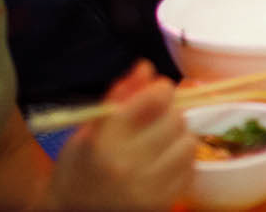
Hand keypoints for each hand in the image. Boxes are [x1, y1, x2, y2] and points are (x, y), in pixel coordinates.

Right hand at [48, 61, 193, 210]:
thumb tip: (146, 67)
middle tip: (155, 119)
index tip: (156, 92)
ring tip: (159, 142)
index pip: (155, 100)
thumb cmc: (76, 171)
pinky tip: (161, 162)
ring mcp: (148, 188)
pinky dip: (180, 160)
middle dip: (169, 112)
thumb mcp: (86, 130)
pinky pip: (189, 168)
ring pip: (188, 142)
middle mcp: (128, 165)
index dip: (160, 89)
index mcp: (105, 142)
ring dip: (178, 136)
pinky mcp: (162, 203)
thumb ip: (118, 96)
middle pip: (175, 118)